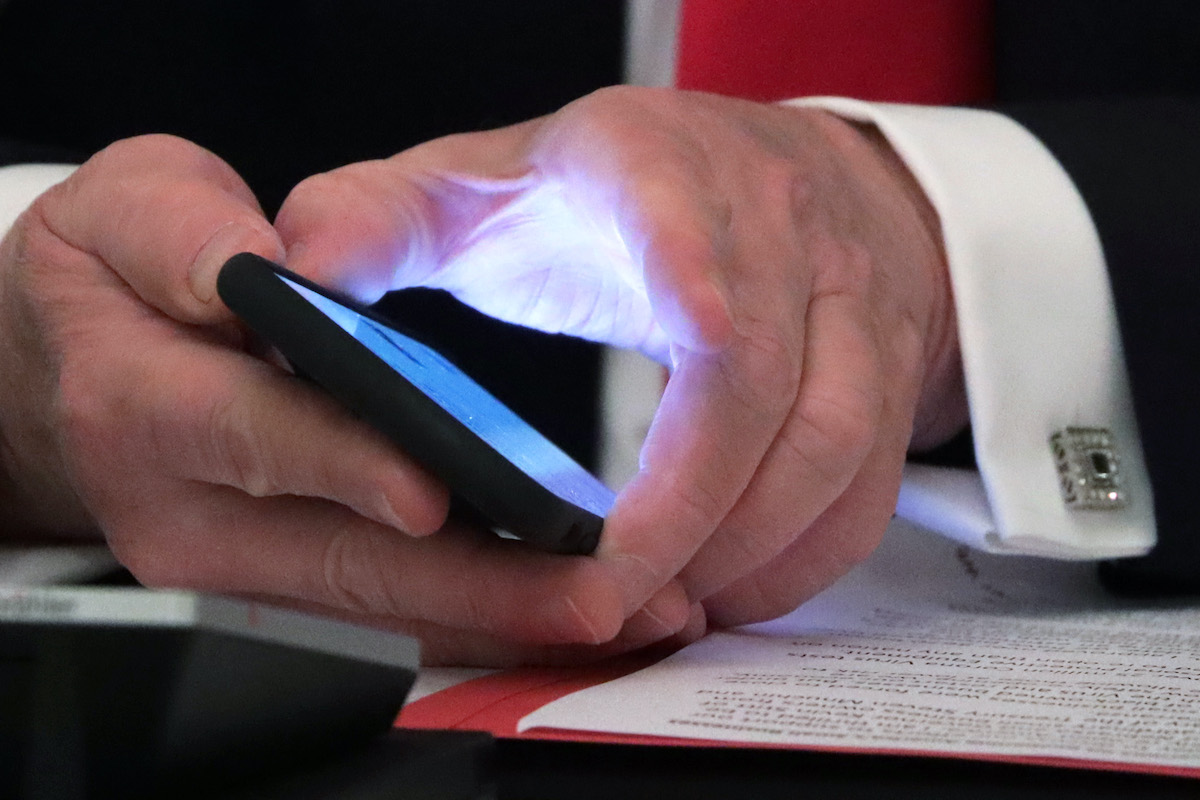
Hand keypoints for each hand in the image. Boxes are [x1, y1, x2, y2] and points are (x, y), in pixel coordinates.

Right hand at [0, 134, 673, 664]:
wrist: (73, 370)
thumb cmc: (112, 282)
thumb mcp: (123, 212)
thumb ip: (181, 231)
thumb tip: (264, 266)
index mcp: (140, 406)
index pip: (253, 436)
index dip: (344, 462)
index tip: (431, 486)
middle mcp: (185, 512)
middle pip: (344, 561)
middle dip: (475, 583)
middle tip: (589, 590)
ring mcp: (234, 567)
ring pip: (378, 608)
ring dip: (497, 613)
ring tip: (612, 605)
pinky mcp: (279, 587)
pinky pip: (386, 613)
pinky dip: (475, 613)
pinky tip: (556, 603)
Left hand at [277, 87, 969, 629]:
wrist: (771, 182)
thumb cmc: (617, 194)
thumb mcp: (490, 182)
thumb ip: (386, 219)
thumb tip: (294, 266)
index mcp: (660, 170)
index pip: (687, 210)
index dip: (694, 265)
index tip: (695, 328)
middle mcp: (771, 232)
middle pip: (762, 377)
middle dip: (688, 504)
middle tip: (605, 591)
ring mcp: (841, 307)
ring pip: (830, 442)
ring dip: (748, 544)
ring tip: (664, 608)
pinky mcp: (877, 378)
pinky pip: (863, 487)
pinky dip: (801, 559)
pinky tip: (731, 594)